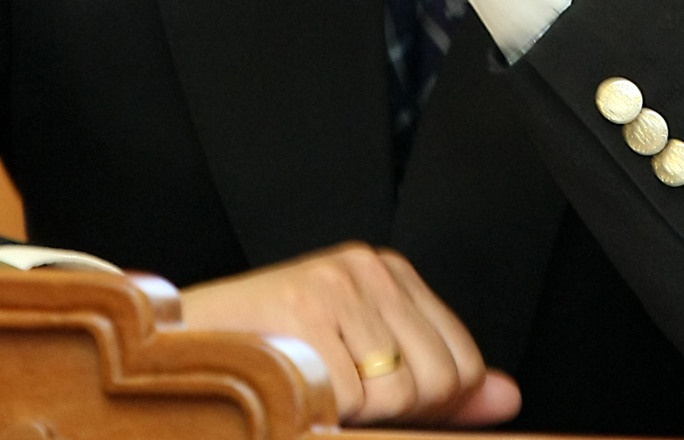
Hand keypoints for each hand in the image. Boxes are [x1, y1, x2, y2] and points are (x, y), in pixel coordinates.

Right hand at [178, 244, 521, 425]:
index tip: (380, 405)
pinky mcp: (309, 310)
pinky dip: (324, 414)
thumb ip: (439, 383)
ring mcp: (339, 285)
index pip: (463, 359)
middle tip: (341, 398)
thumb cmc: (266, 357)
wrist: (175, 347)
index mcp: (386, 272)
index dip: (433, 405)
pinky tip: (292, 391)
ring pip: (402, 393)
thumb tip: (508, 397)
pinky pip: (354, 401)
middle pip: (442, 378)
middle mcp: (368, 268)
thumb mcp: (362, 364)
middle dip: (398, 412)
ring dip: (358, 414)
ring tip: (315, 390)